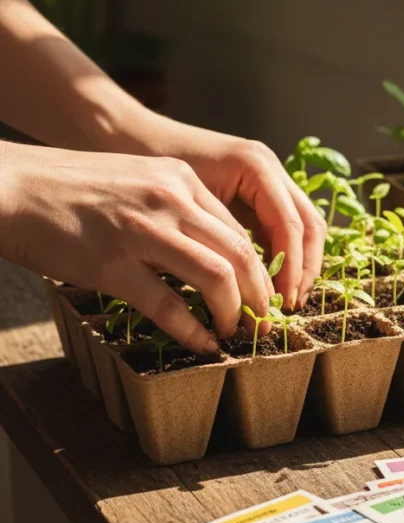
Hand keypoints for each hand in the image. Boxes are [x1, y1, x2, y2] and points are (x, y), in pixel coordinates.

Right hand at [0, 141, 278, 352]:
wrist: (13, 188)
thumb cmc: (70, 188)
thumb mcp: (136, 180)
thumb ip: (173, 205)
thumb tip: (206, 247)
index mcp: (179, 178)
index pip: (238, 226)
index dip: (258, 267)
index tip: (260, 292)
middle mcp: (169, 199)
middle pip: (241, 252)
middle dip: (258, 294)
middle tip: (260, 321)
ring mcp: (142, 231)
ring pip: (218, 276)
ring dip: (233, 313)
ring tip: (233, 333)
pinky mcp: (112, 264)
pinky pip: (168, 305)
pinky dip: (193, 330)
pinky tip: (200, 344)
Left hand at [127, 120, 326, 310]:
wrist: (125, 133)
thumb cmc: (145, 165)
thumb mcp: (180, 206)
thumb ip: (214, 243)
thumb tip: (235, 292)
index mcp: (255, 167)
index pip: (290, 226)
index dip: (290, 269)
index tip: (280, 305)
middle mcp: (268, 166)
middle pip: (309, 224)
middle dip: (304, 269)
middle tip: (289, 307)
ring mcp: (264, 173)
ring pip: (301, 223)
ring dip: (297, 263)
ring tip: (283, 300)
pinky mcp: (253, 185)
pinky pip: (279, 221)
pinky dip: (281, 251)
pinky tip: (266, 279)